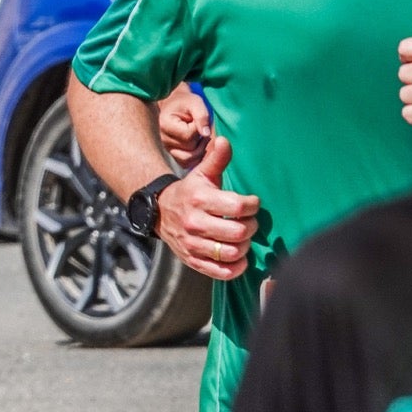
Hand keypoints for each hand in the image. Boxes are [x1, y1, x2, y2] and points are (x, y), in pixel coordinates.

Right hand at [155, 136, 258, 280]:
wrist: (159, 212)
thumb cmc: (189, 192)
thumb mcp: (201, 173)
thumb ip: (216, 158)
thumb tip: (225, 140)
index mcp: (200, 200)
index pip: (238, 207)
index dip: (253, 205)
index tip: (253, 203)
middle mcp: (195, 224)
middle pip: (238, 232)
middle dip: (252, 227)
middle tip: (251, 222)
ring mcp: (193, 245)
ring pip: (231, 253)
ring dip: (244, 246)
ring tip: (243, 238)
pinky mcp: (193, 260)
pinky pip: (221, 272)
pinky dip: (235, 267)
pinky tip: (239, 257)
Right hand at [158, 84, 210, 167]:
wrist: (177, 106)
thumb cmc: (186, 103)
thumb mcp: (196, 103)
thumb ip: (202, 116)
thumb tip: (206, 134)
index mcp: (165, 125)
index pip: (188, 136)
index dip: (198, 128)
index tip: (196, 119)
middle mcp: (163, 140)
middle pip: (189, 149)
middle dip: (200, 140)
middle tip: (200, 128)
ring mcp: (167, 149)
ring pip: (188, 159)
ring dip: (199, 150)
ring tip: (199, 137)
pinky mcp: (172, 155)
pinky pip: (186, 164)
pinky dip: (196, 157)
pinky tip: (198, 145)